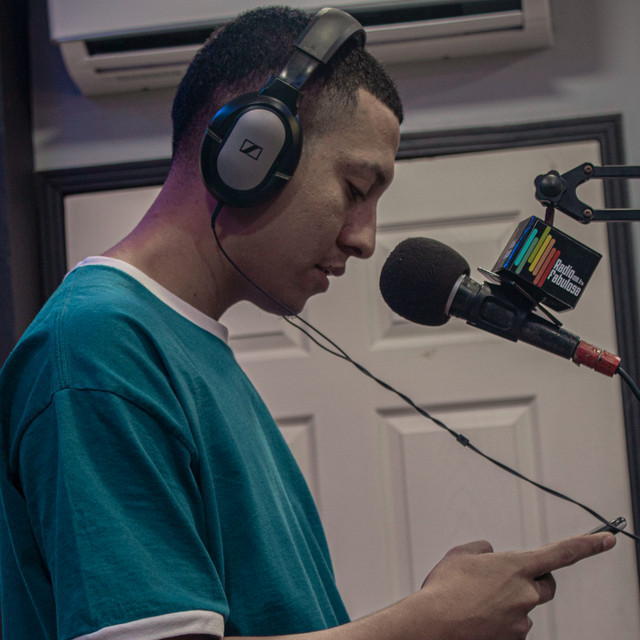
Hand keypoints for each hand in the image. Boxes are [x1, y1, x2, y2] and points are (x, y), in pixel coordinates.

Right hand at [416, 532, 615, 639]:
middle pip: (546, 585)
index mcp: (516, 566)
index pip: (562, 553)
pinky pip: (511, 627)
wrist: (433, 625)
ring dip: (507, 603)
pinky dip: (497, 621)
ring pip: (523, 608)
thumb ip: (483, 549)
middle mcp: (525, 594)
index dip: (588, 545)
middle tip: (509, 580)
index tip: (608, 540)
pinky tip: (476, 617)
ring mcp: (521, 621)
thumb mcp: (461, 554)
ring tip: (474, 602)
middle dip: (534, 580)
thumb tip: (490, 554)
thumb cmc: (445, 588)